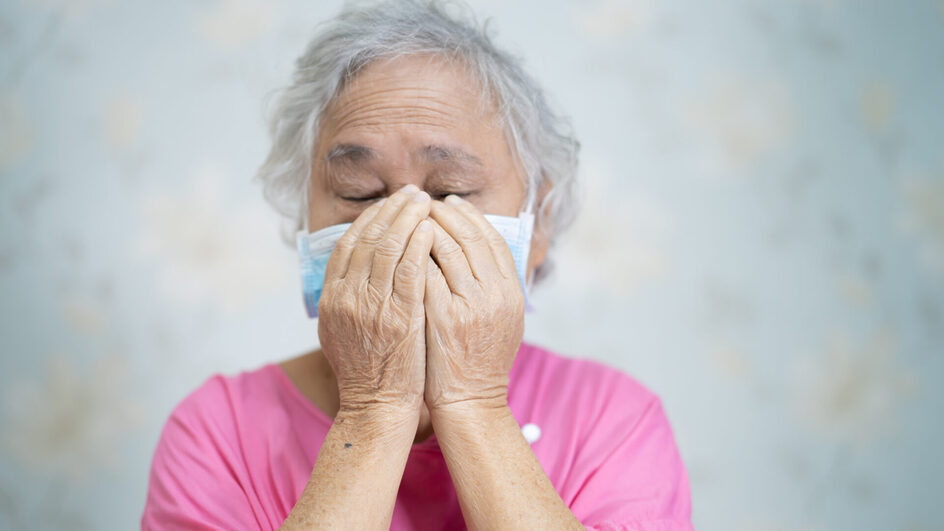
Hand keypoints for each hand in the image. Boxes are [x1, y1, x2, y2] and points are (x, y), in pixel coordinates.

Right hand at [317, 185, 434, 415]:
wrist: (376, 407)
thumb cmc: (367, 371)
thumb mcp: (340, 331)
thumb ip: (346, 296)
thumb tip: (355, 265)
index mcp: (332, 298)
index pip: (348, 244)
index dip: (369, 219)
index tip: (388, 204)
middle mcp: (347, 298)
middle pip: (368, 239)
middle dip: (391, 210)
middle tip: (411, 192)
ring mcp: (371, 308)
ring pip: (388, 249)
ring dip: (407, 219)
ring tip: (425, 201)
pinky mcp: (399, 319)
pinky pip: (409, 272)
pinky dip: (419, 246)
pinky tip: (431, 229)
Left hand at [424, 195, 524, 411]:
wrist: (471, 401)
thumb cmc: (479, 361)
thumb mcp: (499, 318)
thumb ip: (491, 284)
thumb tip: (474, 247)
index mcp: (511, 291)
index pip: (491, 238)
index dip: (469, 216)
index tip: (449, 202)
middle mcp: (496, 294)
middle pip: (470, 236)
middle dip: (444, 213)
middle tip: (422, 201)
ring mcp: (471, 306)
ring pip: (448, 250)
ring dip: (425, 227)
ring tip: (406, 216)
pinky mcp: (444, 318)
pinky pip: (426, 274)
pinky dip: (412, 256)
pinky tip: (396, 244)